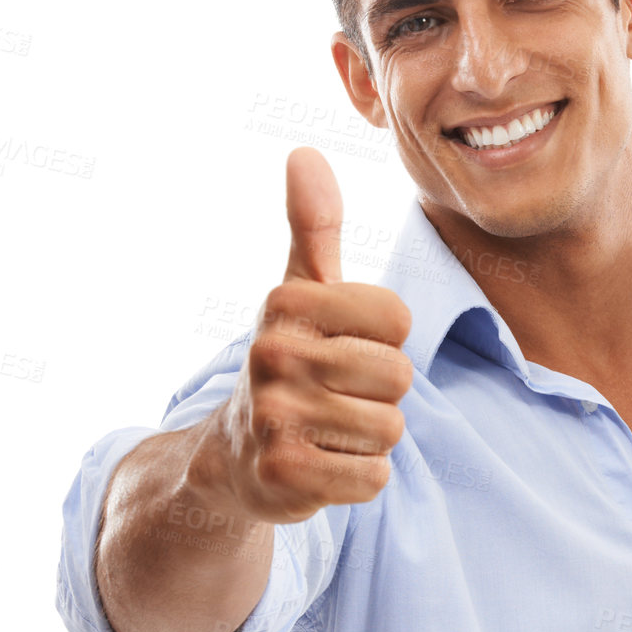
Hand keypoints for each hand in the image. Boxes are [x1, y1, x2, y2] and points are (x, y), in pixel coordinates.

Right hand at [204, 146, 413, 522]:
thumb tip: (305, 153)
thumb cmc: (286, 363)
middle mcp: (273, 354)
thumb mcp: (297, 292)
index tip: (343, 347)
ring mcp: (275, 417)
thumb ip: (312, 226)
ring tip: (328, 431)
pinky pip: (373, 477)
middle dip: (380, 395)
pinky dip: (359, 478)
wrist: (233, 457)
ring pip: (389, 429)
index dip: (384, 341)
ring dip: (369, 438)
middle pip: (398, 377)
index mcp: (287, 303)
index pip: (398, 318)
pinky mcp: (285, 475)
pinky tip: (323, 465)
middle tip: (336, 398)